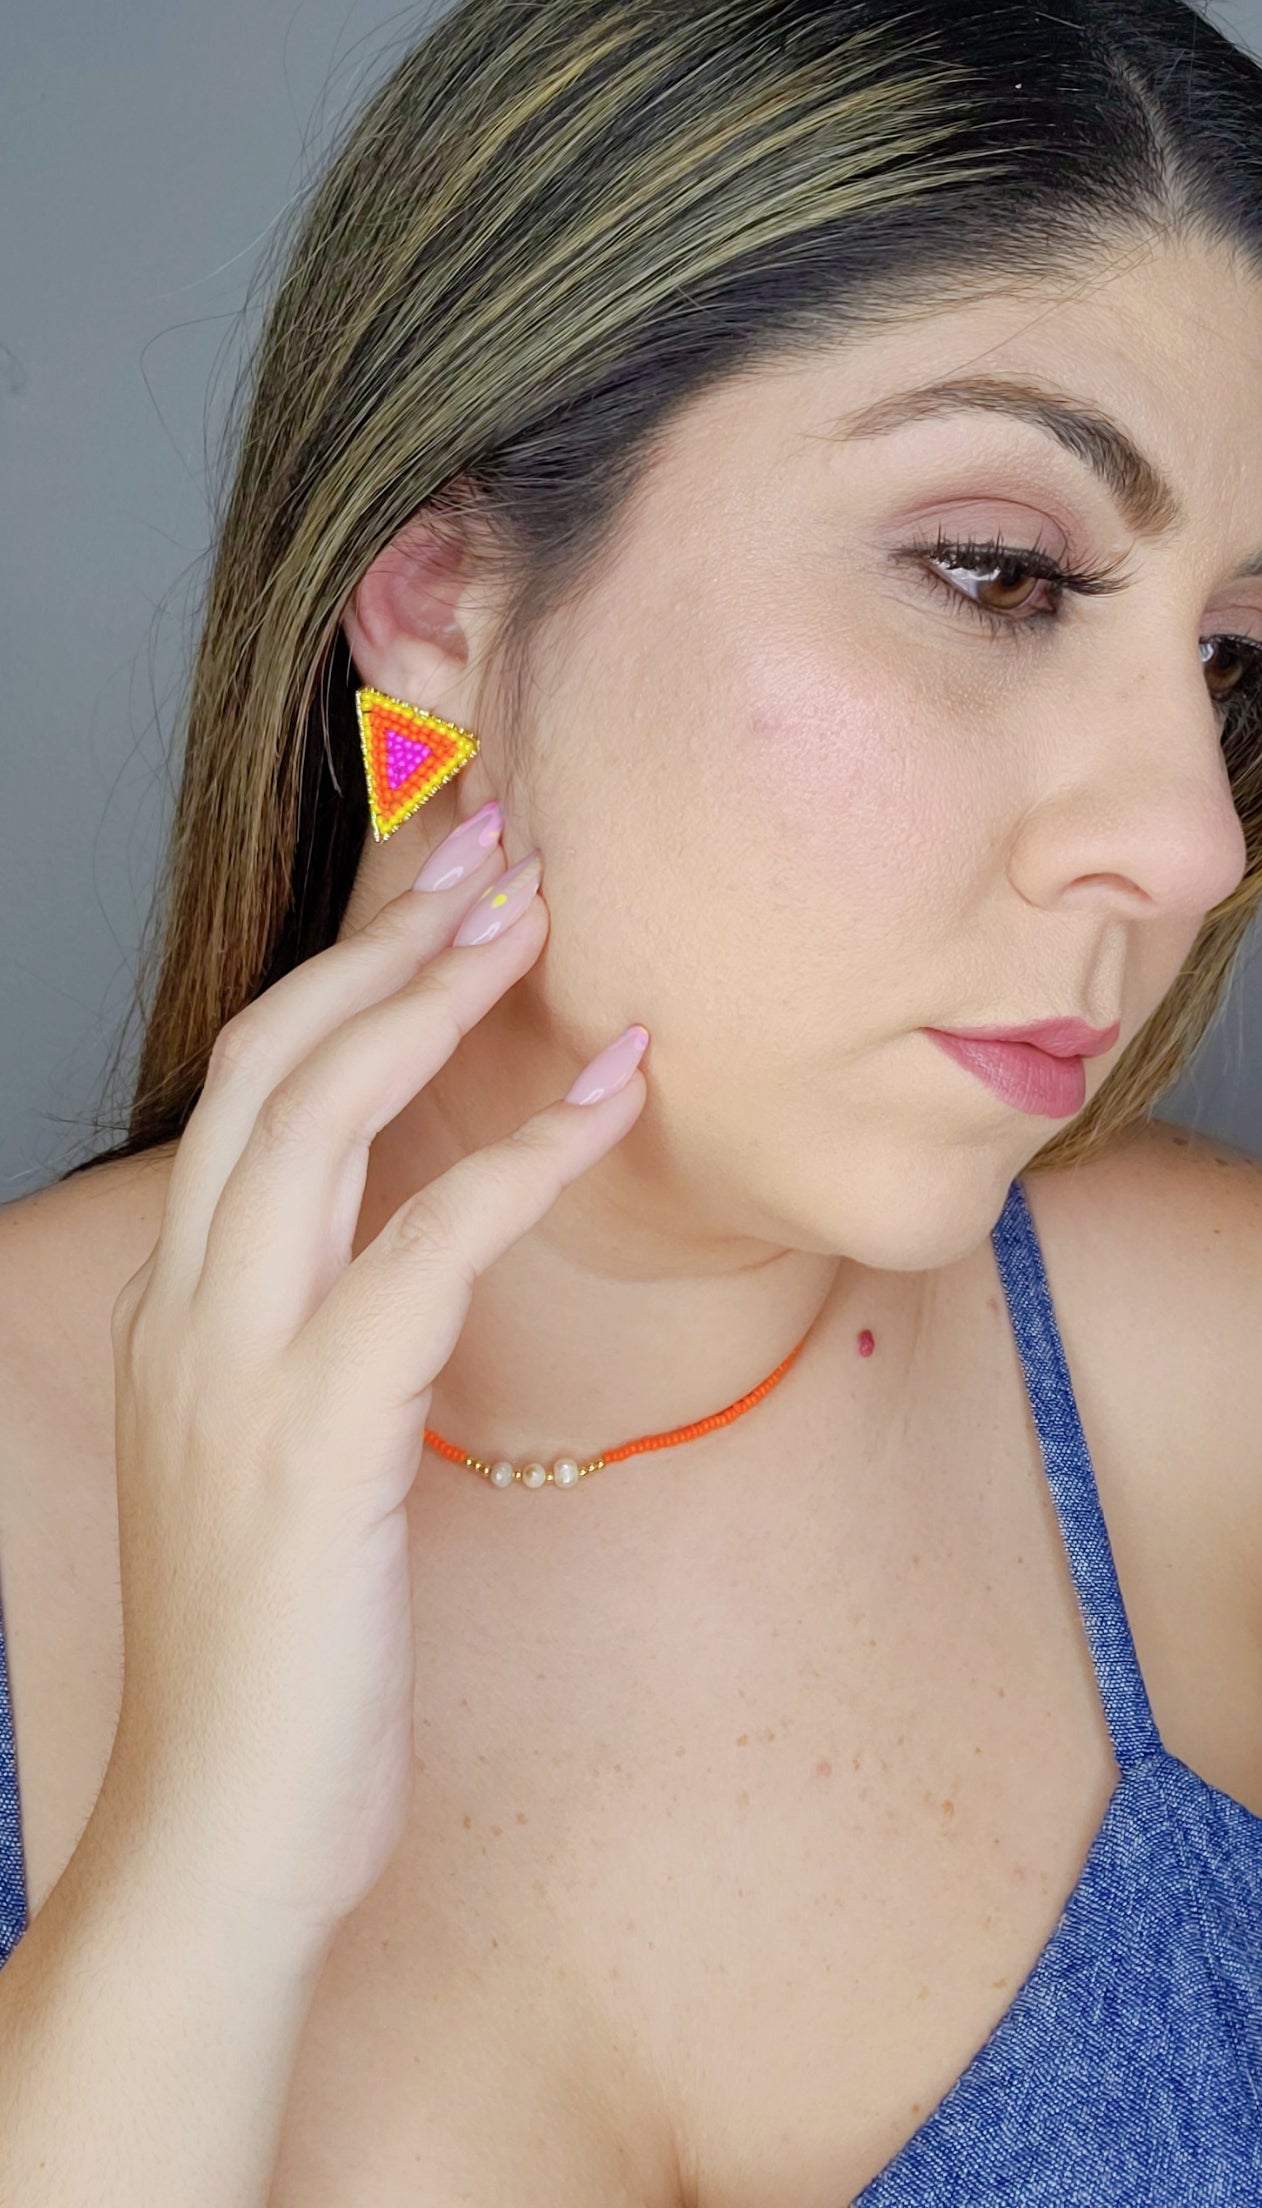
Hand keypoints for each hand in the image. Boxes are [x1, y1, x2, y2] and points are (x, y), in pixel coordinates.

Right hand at [96, 827, 647, 1952]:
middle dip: (384, 940)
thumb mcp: (285, 1473)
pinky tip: (612, 1094)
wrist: (219, 1839)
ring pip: (321, 1119)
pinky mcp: (314, 1441)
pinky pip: (425, 1251)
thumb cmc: (279, 1663)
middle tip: (500, 845)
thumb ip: (326, 1354)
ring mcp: (237, 1370)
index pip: (248, 1087)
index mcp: (179, 1311)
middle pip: (272, 1063)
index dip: (343, 969)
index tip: (437, 883)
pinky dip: (521, 1157)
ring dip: (435, 999)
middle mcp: (188, 1313)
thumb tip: (417, 1268)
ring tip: (541, 913)